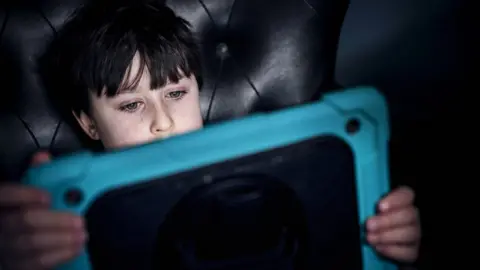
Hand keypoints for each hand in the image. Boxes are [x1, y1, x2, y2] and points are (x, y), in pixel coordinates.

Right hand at [0, 152, 86, 269]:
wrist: (19, 241)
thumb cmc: (28, 211)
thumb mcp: (28, 193)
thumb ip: (37, 175)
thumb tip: (43, 157)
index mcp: (2, 204)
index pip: (4, 195)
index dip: (24, 195)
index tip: (47, 197)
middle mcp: (1, 225)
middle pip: (24, 221)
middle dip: (55, 221)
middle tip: (80, 220)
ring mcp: (7, 247)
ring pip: (31, 244)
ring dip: (62, 239)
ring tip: (83, 234)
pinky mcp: (18, 265)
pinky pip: (37, 263)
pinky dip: (60, 255)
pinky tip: (77, 248)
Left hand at [366, 186, 420, 263]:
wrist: (373, 247)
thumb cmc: (369, 223)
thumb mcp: (366, 211)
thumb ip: (367, 206)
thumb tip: (359, 204)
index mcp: (401, 202)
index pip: (406, 194)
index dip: (395, 199)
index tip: (380, 206)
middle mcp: (411, 217)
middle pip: (408, 215)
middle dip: (387, 220)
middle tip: (369, 225)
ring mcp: (414, 235)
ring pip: (410, 233)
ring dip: (387, 236)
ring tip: (370, 238)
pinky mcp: (412, 251)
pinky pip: (408, 251)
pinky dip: (392, 250)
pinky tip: (378, 247)